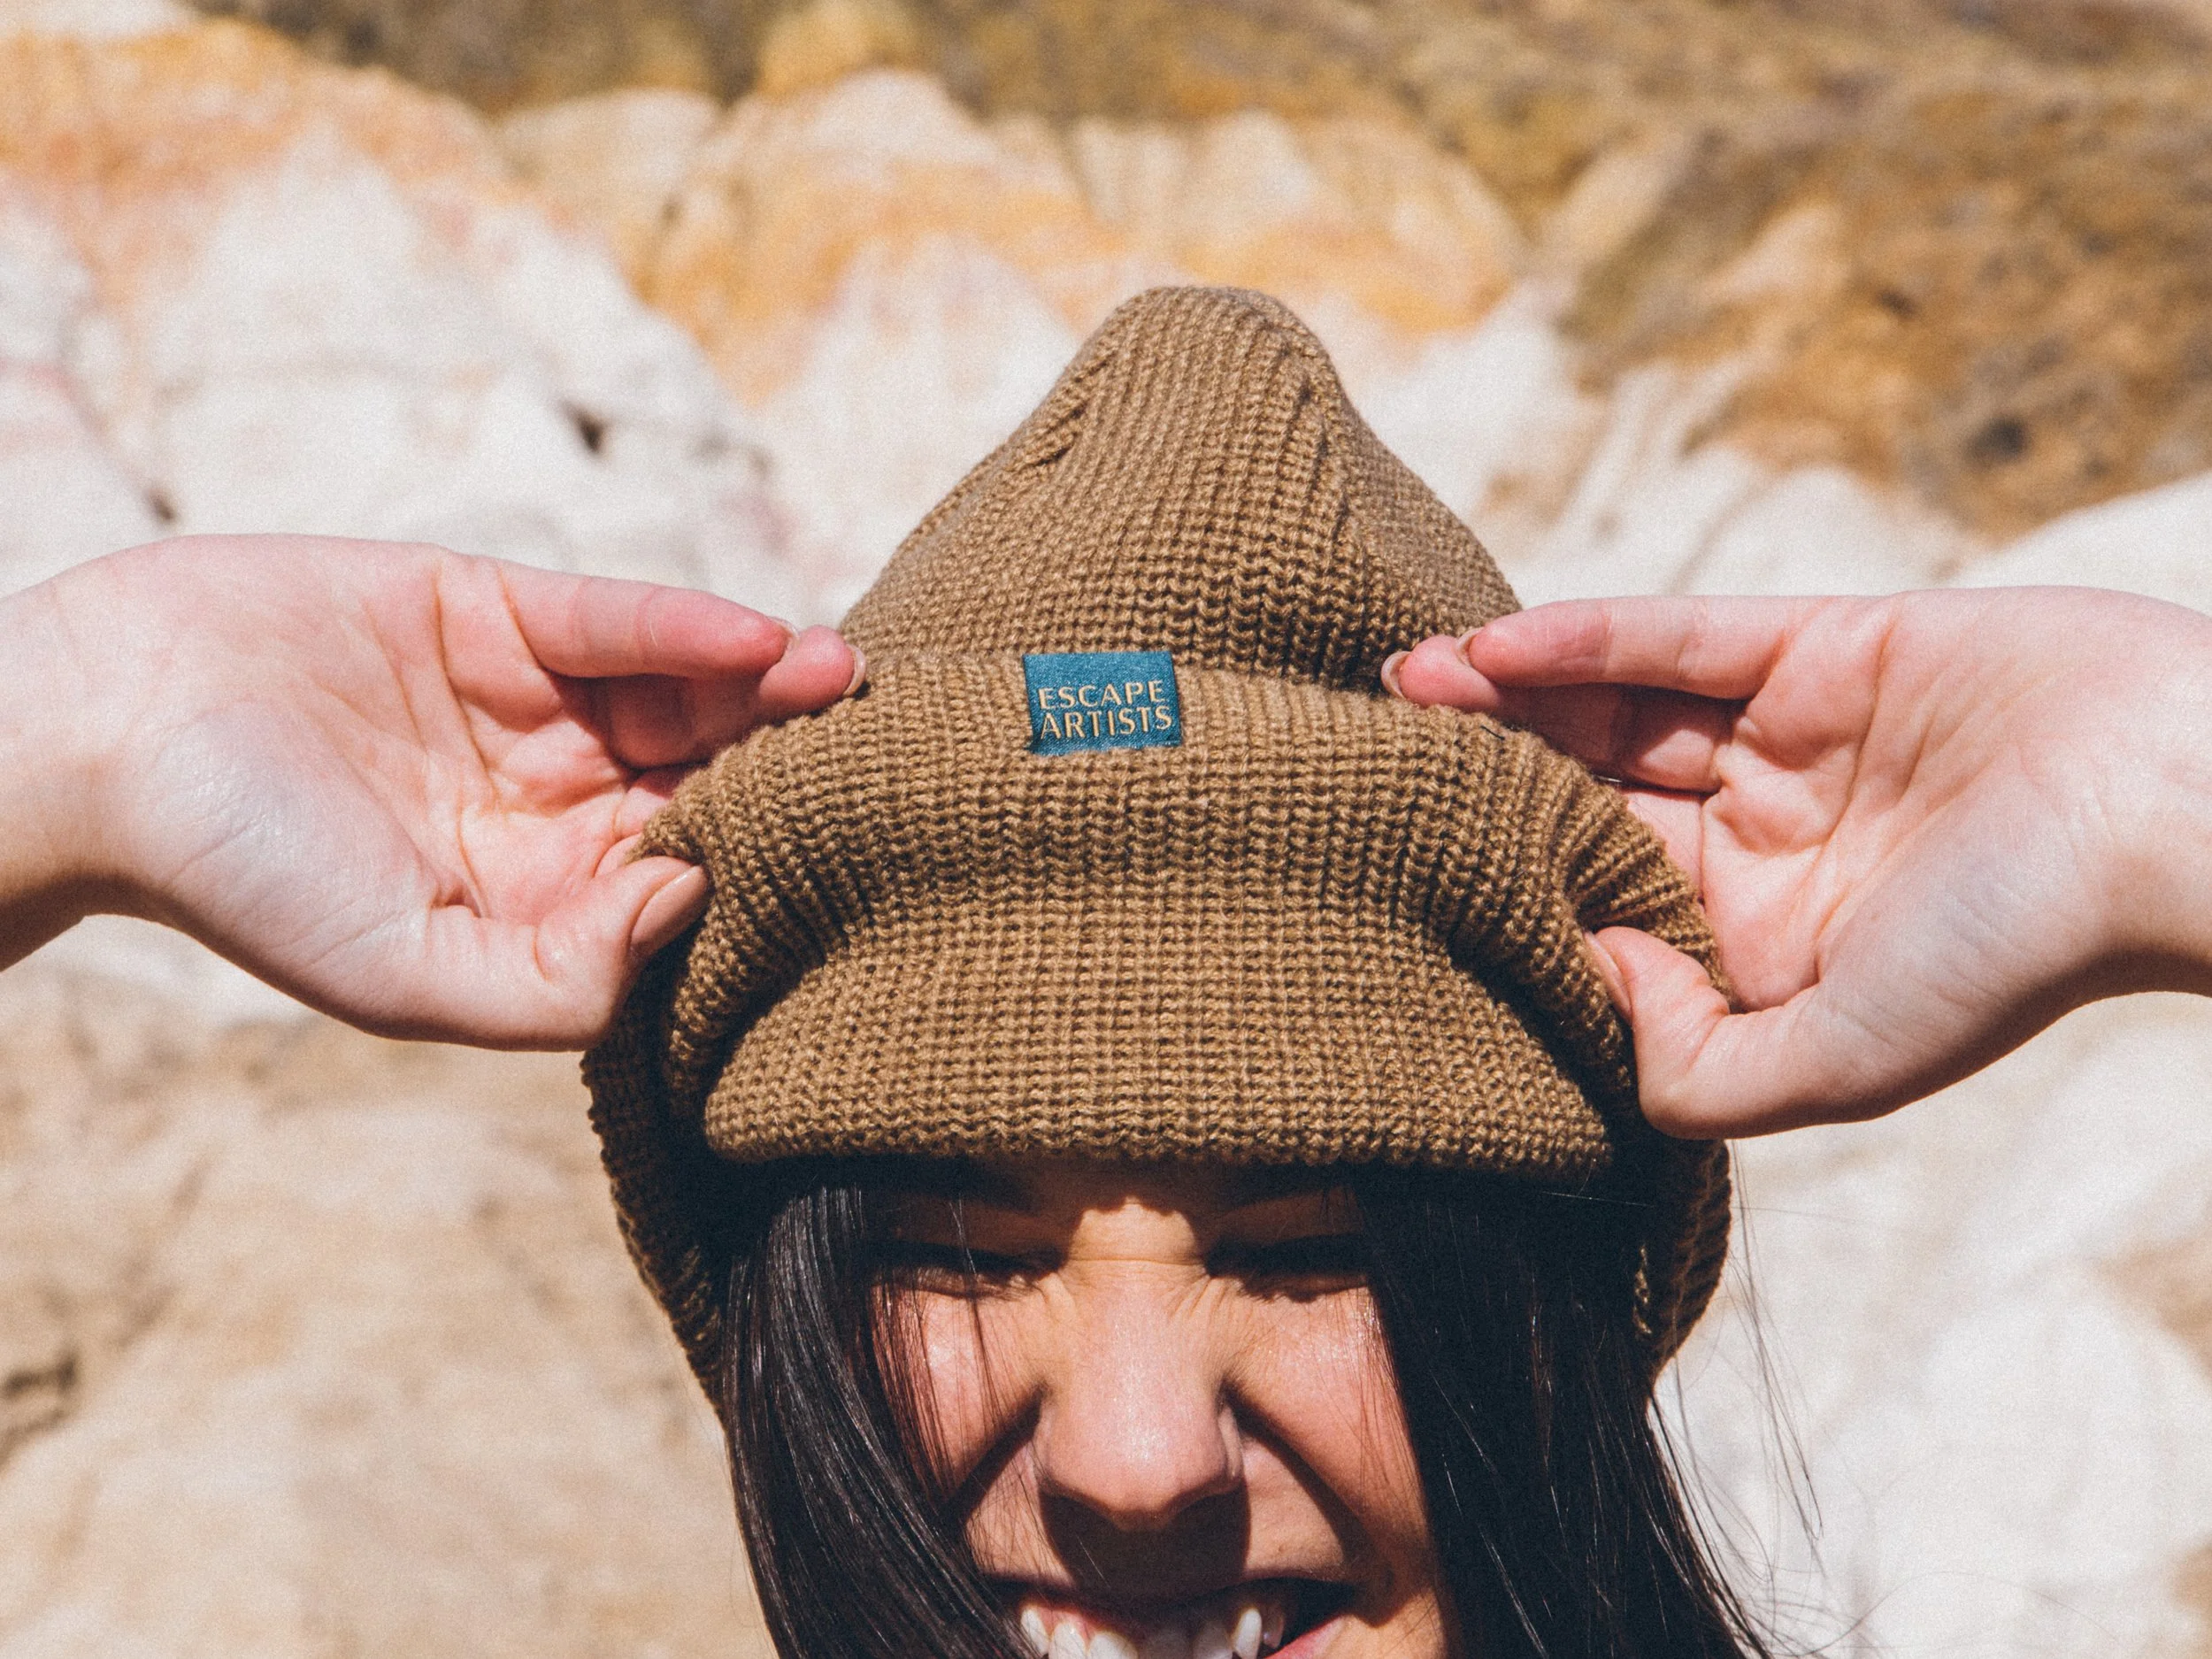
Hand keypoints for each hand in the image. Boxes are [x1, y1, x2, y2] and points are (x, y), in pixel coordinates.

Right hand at [0, 535, 860, 1047]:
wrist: (99, 741)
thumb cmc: (246, 884)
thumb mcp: (409, 977)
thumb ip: (563, 977)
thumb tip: (695, 898)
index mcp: (547, 896)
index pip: (687, 874)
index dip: (768, 858)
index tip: (861, 849)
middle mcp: (554, 801)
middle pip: (705, 776)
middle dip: (794, 764)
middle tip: (895, 752)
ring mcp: (528, 700)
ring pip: (678, 691)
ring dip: (766, 688)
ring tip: (846, 683)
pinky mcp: (490, 605)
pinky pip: (608, 617)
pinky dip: (683, 624)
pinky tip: (759, 636)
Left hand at [1385, 589, 2211, 1134]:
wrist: (2178, 819)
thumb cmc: (2015, 958)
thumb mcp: (1841, 1062)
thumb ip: (1700, 1070)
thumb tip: (1586, 983)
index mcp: (1758, 938)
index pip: (1599, 900)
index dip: (1500, 879)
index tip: (1387, 869)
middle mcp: (1762, 839)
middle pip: (1587, 796)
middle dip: (1477, 776)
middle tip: (1354, 758)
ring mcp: (1793, 739)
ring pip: (1615, 711)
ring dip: (1505, 698)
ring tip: (1395, 689)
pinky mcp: (1828, 645)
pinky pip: (1682, 638)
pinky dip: (1587, 639)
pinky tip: (1491, 649)